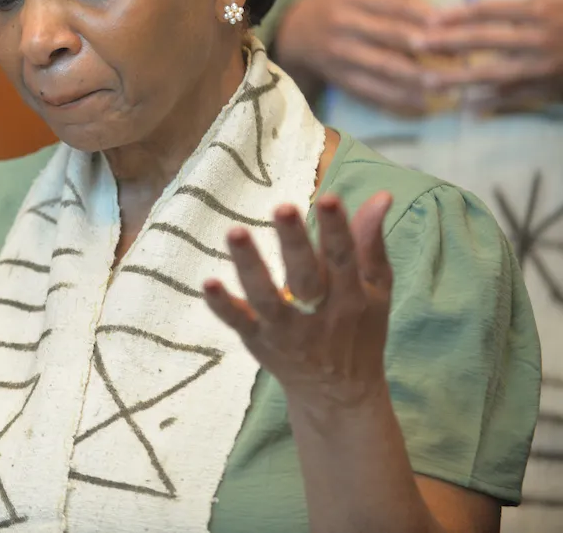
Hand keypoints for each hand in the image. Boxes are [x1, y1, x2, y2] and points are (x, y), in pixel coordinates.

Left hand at [203, 192, 394, 410]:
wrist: (338, 394)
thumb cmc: (358, 329)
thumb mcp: (375, 290)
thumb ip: (370, 243)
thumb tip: (380, 195)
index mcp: (351, 296)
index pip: (345, 259)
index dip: (338, 230)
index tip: (330, 198)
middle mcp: (318, 313)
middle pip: (305, 276)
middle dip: (295, 242)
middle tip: (283, 207)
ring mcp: (285, 329)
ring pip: (266, 297)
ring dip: (250, 266)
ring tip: (235, 232)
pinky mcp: (259, 340)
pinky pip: (239, 322)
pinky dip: (222, 306)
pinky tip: (209, 283)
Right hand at [276, 0, 437, 115]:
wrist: (297, 32)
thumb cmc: (338, 4)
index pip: (390, 5)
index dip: (420, 13)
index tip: (447, 22)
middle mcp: (344, 26)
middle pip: (387, 35)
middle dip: (420, 45)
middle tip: (452, 54)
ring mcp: (341, 54)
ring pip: (380, 66)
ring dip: (412, 76)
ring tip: (442, 83)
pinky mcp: (340, 77)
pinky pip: (369, 89)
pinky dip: (395, 97)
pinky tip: (420, 102)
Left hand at [422, 0, 562, 112]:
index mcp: (543, 9)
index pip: (490, 11)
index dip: (457, 15)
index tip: (428, 18)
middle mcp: (542, 38)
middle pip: (485, 41)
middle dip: (447, 44)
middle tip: (414, 45)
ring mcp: (547, 67)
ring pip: (496, 74)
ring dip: (460, 78)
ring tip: (429, 82)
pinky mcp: (555, 89)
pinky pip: (520, 97)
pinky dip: (494, 103)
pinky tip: (468, 107)